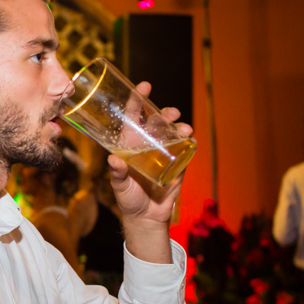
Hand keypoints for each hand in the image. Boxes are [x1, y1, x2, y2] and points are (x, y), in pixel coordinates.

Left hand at [109, 82, 192, 226]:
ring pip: (172, 132)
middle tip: (169, 112)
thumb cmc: (129, 199)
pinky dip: (189, 141)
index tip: (144, 86)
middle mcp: (147, 144)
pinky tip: (190, 138)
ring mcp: (164, 153)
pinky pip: (186, 148)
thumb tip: (113, 160)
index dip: (138, 101)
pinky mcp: (178, 163)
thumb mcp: (119, 186)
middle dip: (164, 113)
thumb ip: (117, 173)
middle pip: (157, 122)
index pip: (134, 117)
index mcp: (130, 144)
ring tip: (182, 127)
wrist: (147, 217)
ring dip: (178, 126)